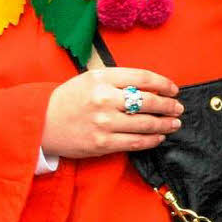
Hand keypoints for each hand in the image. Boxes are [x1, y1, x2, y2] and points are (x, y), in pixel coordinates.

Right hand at [42, 68, 182, 157]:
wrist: (43, 122)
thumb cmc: (70, 98)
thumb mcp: (92, 78)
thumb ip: (119, 80)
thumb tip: (150, 86)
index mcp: (103, 78)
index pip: (142, 77)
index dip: (163, 83)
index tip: (173, 89)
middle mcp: (105, 99)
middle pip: (148, 101)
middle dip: (168, 105)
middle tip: (178, 107)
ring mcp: (104, 123)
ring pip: (145, 123)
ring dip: (164, 124)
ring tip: (174, 123)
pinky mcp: (102, 143)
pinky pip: (134, 142)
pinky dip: (151, 140)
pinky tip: (159, 137)